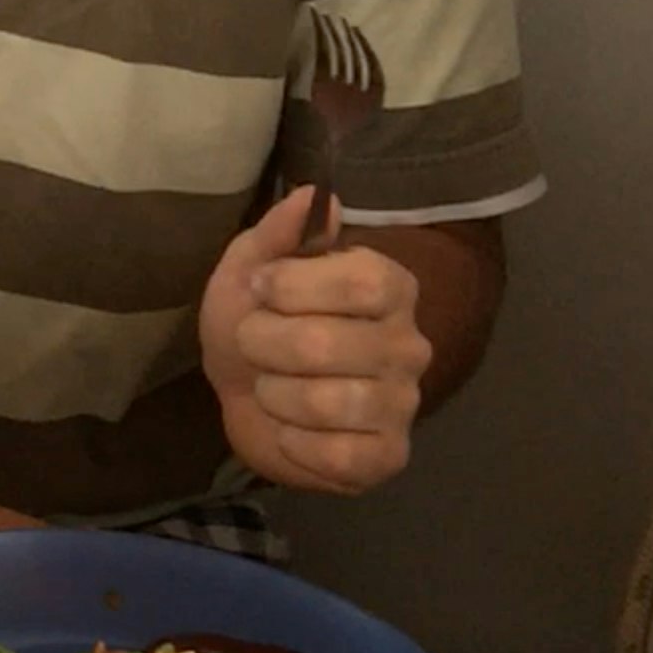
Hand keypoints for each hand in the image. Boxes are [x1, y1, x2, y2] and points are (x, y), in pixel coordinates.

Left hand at [201, 189, 429, 493]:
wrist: (243, 393)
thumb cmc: (255, 321)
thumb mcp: (250, 269)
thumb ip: (278, 232)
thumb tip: (315, 196)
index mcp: (389, 288)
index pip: (362, 280)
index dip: (293, 287)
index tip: (261, 289)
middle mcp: (409, 344)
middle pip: (325, 345)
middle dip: (261, 345)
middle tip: (255, 346)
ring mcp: (403, 404)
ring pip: (324, 403)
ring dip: (273, 395)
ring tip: (272, 387)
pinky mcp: (388, 456)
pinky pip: (336, 456)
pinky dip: (293, 443)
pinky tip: (292, 430)